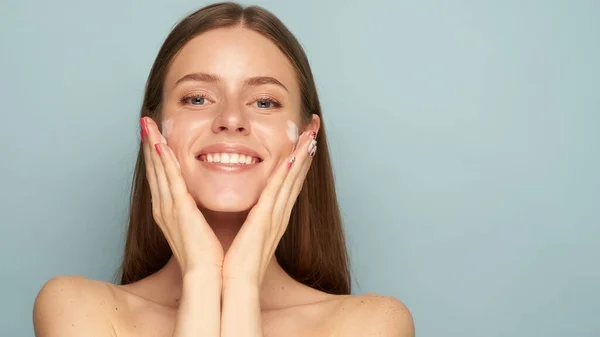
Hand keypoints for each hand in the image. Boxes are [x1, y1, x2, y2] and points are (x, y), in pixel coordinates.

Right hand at [141, 117, 223, 274]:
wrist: (207, 275)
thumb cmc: (208, 255)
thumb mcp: (199, 227)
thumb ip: (197, 212)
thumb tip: (201, 202)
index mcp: (169, 212)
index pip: (160, 177)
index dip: (155, 155)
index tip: (154, 136)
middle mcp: (163, 207)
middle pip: (154, 169)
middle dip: (148, 144)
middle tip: (144, 122)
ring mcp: (168, 208)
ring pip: (158, 169)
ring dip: (152, 145)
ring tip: (147, 124)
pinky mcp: (178, 209)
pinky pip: (169, 179)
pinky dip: (163, 161)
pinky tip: (159, 144)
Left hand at [222, 130, 317, 285]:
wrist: (231, 284)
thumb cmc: (233, 261)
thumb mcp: (240, 233)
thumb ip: (243, 217)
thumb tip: (240, 208)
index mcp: (272, 217)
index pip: (288, 182)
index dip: (298, 161)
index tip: (305, 140)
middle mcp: (278, 214)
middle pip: (296, 175)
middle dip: (306, 150)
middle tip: (314, 127)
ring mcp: (275, 216)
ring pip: (292, 178)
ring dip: (302, 154)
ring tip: (312, 133)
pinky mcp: (266, 219)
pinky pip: (278, 190)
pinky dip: (287, 172)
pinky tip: (293, 155)